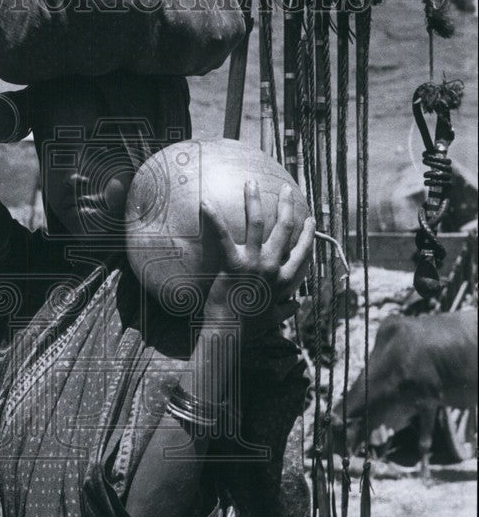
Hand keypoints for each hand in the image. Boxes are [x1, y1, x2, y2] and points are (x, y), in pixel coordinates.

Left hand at [202, 180, 314, 326]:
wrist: (230, 333)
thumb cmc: (249, 329)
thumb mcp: (273, 320)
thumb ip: (286, 309)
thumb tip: (298, 305)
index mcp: (285, 281)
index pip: (302, 252)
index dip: (308, 235)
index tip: (310, 221)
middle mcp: (273, 267)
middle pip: (285, 230)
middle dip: (288, 207)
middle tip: (287, 191)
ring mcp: (254, 263)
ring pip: (259, 224)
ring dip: (255, 200)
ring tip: (251, 183)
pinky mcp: (233, 263)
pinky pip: (223, 236)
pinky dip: (214, 218)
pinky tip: (206, 202)